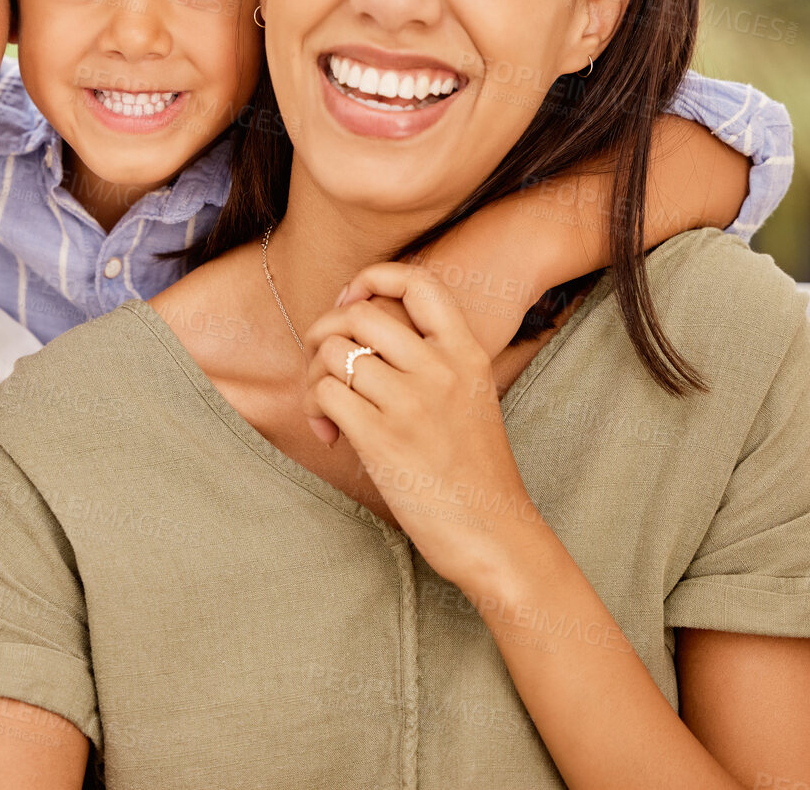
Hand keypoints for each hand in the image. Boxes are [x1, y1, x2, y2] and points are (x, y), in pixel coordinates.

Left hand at [301, 262, 543, 594]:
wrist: (495, 533)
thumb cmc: (474, 471)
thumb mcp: (470, 398)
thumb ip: (432, 362)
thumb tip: (361, 336)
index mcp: (466, 354)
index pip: (419, 283)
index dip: (374, 277)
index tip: (352, 298)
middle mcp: (439, 369)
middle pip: (359, 313)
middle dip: (324, 331)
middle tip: (323, 365)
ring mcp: (411, 402)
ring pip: (333, 352)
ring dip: (314, 377)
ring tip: (326, 409)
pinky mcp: (382, 438)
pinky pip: (324, 392)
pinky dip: (314, 409)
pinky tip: (330, 435)